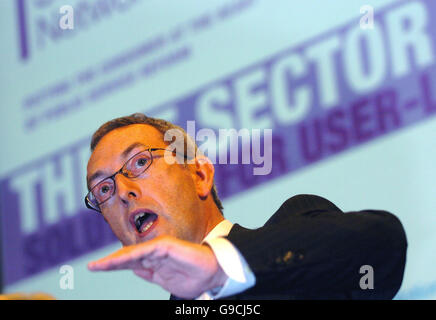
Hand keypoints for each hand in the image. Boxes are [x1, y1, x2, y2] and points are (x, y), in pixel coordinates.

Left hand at [87, 235, 227, 298]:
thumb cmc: (193, 278)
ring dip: (115, 260)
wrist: (213, 273)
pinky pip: (144, 251)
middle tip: (91, 267)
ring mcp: (160, 248)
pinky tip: (118, 260)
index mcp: (154, 262)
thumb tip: (133, 269)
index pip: (129, 263)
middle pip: (127, 257)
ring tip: (99, 266)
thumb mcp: (165, 281)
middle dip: (109, 263)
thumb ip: (149, 274)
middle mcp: (154, 253)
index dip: (113, 266)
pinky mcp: (166, 245)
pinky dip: (131, 255)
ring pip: (132, 254)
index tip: (95, 268)